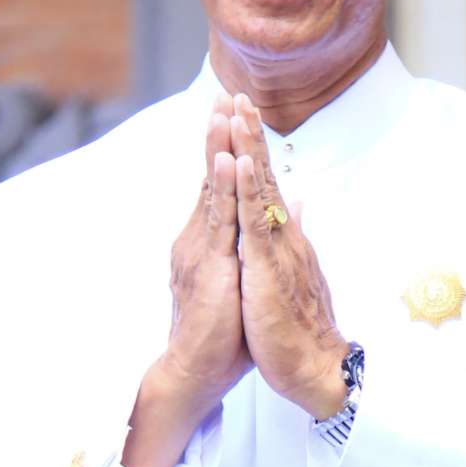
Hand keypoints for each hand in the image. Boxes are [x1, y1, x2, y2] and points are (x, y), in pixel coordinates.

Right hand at [123, 95, 250, 466]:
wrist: (197, 371)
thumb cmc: (221, 334)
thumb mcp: (240, 283)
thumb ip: (248, 251)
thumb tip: (268, 224)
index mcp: (207, 242)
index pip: (218, 188)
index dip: (226, 151)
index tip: (234, 115)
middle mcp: (199, 239)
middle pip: (211, 178)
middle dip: (218, 136)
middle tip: (225, 95)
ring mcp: (201, 250)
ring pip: (212, 190)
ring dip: (217, 148)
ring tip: (222, 111)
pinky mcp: (211, 267)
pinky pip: (218, 220)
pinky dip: (221, 188)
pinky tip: (223, 160)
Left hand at [230, 96, 349, 418]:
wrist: (315, 368)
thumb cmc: (299, 328)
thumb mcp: (292, 275)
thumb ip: (292, 237)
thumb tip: (296, 206)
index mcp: (282, 240)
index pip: (265, 187)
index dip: (254, 151)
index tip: (243, 116)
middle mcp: (283, 236)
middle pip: (264, 175)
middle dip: (251, 134)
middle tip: (238, 94)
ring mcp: (277, 249)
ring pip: (260, 189)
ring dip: (249, 148)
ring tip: (239, 110)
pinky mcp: (267, 267)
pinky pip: (255, 221)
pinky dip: (247, 189)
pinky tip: (240, 162)